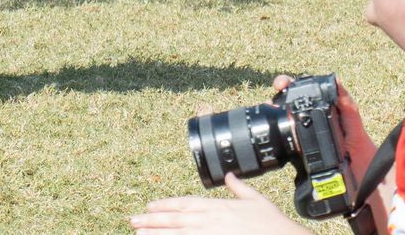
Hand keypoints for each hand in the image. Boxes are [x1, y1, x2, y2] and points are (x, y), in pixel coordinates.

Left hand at [131, 177, 300, 231]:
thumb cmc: (272, 223)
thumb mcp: (255, 200)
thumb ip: (239, 188)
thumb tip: (230, 176)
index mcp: (218, 207)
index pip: (185, 203)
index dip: (166, 204)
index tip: (150, 205)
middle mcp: (211, 221)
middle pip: (175, 219)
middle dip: (152, 219)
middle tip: (133, 220)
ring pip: (177, 234)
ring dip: (156, 234)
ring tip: (139, 234)